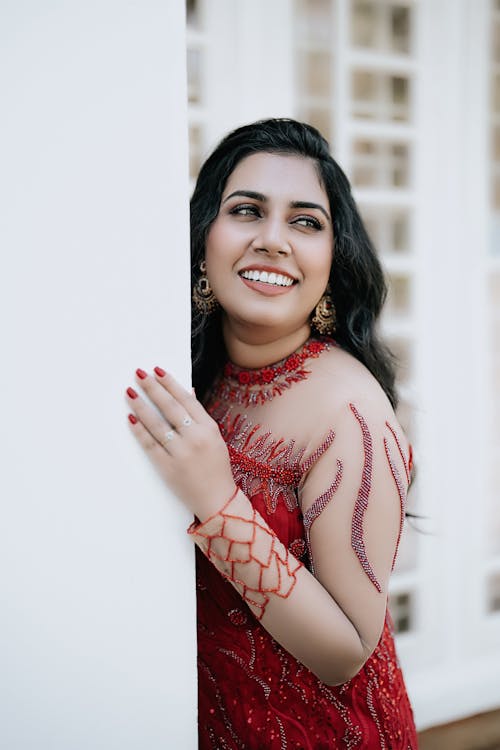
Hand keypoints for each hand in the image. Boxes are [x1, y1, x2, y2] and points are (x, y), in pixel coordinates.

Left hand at [125, 367, 235, 520]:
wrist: (217, 499)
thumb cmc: (216, 467)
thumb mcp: (215, 437)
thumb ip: (200, 416)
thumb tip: (188, 391)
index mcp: (209, 428)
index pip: (186, 399)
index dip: (170, 383)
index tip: (157, 371)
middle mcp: (195, 438)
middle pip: (169, 407)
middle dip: (153, 388)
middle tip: (139, 374)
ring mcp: (180, 453)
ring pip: (156, 424)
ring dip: (141, 406)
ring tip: (130, 393)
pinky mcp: (167, 467)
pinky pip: (150, 445)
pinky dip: (139, 431)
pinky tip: (130, 418)